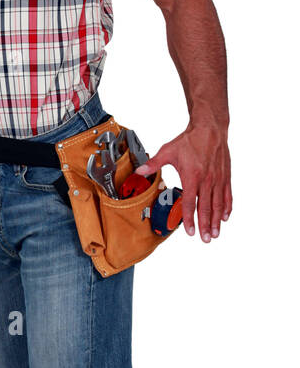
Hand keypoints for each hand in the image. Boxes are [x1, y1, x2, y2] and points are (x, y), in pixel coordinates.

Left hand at [134, 122, 231, 242]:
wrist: (210, 129)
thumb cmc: (189, 140)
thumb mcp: (168, 151)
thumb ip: (153, 164)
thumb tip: (139, 171)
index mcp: (192, 177)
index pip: (190, 203)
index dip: (190, 219)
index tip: (190, 232)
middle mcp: (207, 180)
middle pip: (206, 208)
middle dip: (205, 226)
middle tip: (205, 239)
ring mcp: (218, 179)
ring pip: (218, 204)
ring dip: (216, 221)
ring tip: (215, 233)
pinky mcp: (225, 176)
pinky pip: (227, 195)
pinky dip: (227, 207)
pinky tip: (225, 217)